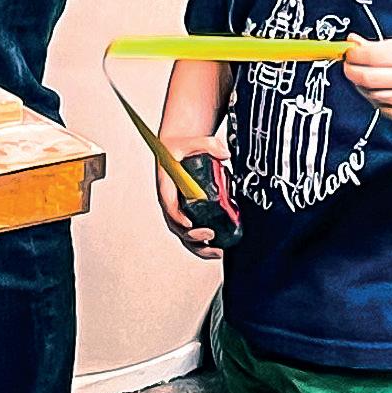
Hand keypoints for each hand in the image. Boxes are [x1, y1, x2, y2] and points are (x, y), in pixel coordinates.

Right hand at [156, 133, 228, 259]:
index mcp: (167, 185)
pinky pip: (191, 233)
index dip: (177, 216)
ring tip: (217, 251)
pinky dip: (202, 244)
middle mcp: (170, 201)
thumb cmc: (180, 147)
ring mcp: (179, 208)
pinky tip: (216, 249)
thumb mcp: (192, 141)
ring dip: (198, 246)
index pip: (168, 203)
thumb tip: (224, 154)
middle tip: (209, 234)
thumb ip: (208, 144)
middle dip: (191, 235)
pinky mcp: (188, 212)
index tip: (190, 223)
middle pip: (176, 224)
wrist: (177, 148)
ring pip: (183, 234)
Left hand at [344, 39, 391, 124]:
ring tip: (372, 77)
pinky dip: (374, 97)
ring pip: (368, 93)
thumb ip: (375, 45)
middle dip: (350, 70)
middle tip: (349, 65)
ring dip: (362, 85)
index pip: (368, 55)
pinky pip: (377, 106)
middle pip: (364, 77)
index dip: (352, 54)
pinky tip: (384, 90)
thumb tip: (351, 41)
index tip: (348, 52)